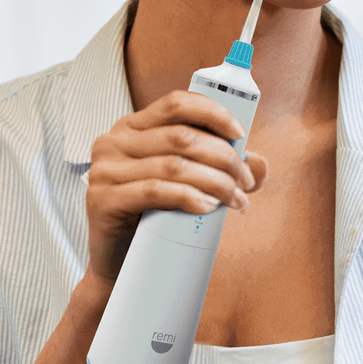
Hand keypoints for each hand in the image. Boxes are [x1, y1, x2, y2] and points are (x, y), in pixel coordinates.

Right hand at [84, 90, 269, 282]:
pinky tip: (208, 207)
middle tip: (246, 181)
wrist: (117, 260)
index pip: (176, 103)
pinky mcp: (103, 199)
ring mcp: (105, 170)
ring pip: (174, 165)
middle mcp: (113, 142)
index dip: (213, 113)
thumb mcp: (185, 184)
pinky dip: (189, 196)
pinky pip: (155, 191)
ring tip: (235, 199)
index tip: (240, 134)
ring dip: (216, 181)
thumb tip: (260, 164)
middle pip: (182, 137)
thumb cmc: (151, 216)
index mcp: (132, 128)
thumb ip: (220, 169)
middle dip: (225, 157)